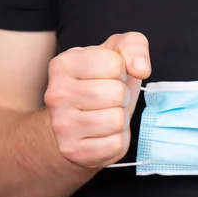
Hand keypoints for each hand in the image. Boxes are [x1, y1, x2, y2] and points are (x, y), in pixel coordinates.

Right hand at [44, 32, 150, 168]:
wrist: (73, 123)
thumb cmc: (99, 83)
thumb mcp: (115, 54)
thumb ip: (133, 46)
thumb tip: (141, 69)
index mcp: (63, 64)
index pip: (114, 64)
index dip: (121, 71)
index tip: (108, 76)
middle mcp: (56, 94)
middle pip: (117, 93)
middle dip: (122, 96)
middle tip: (108, 99)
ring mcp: (62, 125)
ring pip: (117, 120)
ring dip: (120, 118)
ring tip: (105, 114)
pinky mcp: (73, 151)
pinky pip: (116, 144)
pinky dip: (117, 139)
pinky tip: (102, 133)